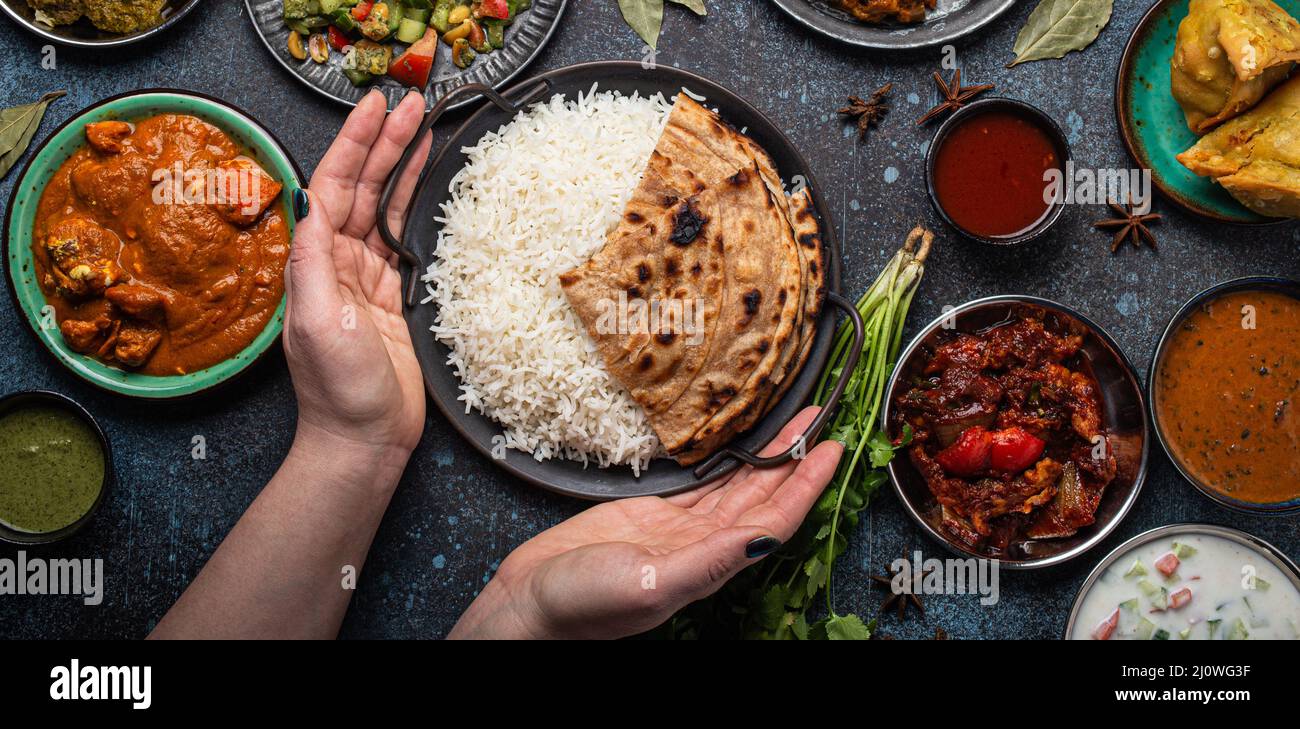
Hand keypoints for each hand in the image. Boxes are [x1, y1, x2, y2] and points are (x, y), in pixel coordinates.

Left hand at [284, 89, 430, 456]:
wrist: (365, 441)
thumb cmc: (339, 392)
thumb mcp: (320, 325)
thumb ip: (313, 264)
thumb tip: (310, 204)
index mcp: (314, 264)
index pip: (332, 187)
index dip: (354, 144)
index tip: (375, 108)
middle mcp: (338, 264)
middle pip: (362, 187)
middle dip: (385, 142)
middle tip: (413, 103)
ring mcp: (368, 279)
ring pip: (386, 208)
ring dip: (404, 166)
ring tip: (427, 127)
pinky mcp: (395, 298)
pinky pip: (406, 239)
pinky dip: (420, 207)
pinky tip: (434, 185)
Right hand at [449, 407, 842, 638]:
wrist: (530, 604)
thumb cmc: (582, 606)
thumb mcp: (649, 584)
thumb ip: (707, 563)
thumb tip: (761, 538)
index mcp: (710, 565)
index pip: (774, 520)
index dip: (806, 485)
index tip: (831, 451)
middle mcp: (703, 547)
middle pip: (763, 496)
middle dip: (795, 460)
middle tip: (821, 420)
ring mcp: (679, 530)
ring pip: (735, 486)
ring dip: (766, 456)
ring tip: (793, 424)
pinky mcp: (652, 515)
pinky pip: (700, 483)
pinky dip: (724, 461)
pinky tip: (738, 442)